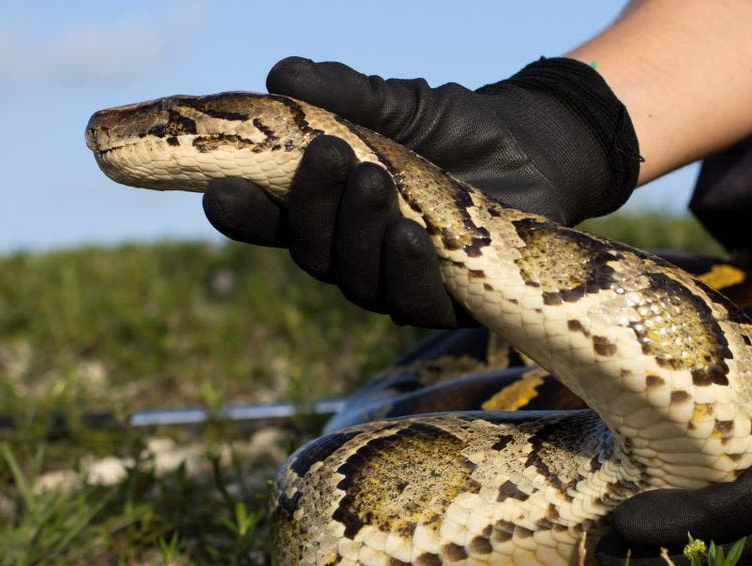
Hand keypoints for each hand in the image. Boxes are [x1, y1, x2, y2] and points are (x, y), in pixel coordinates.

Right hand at [204, 56, 639, 326]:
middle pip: (312, 253)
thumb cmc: (453, 128)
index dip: (241, 214)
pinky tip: (411, 234)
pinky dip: (408, 271)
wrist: (532, 149)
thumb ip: (345, 94)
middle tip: (329, 155)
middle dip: (313, 206)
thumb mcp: (398, 104)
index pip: (269, 222)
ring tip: (374, 181)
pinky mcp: (449, 304)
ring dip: (359, 234)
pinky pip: (415, 304)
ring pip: (358, 282)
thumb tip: (284, 75)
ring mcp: (398, 284)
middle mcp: (353, 254)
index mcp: (326, 212)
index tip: (219, 191)